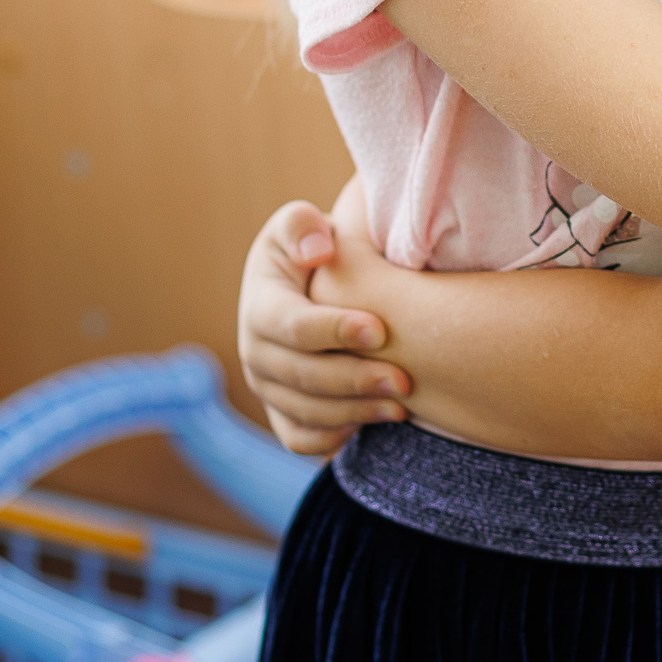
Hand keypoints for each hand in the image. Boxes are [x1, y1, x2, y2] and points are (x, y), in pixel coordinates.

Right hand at [235, 182, 407, 457]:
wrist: (312, 282)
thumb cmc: (314, 247)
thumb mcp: (300, 223)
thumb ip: (302, 226)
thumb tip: (316, 252)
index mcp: (261, 307)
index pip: (292, 326)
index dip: (334, 330)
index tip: (381, 330)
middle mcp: (257, 352)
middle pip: (302, 377)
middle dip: (355, 380)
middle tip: (404, 381)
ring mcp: (268, 386)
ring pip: (305, 413)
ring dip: (355, 413)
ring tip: (403, 406)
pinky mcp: (283, 411)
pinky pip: (300, 438)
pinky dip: (332, 438)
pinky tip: (372, 423)